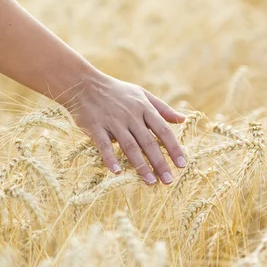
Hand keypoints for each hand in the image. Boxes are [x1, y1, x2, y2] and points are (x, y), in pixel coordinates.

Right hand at [67, 73, 186, 184]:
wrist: (84, 84)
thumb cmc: (116, 91)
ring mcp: (113, 121)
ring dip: (140, 165)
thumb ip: (162, 108)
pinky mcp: (95, 127)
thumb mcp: (142, 94)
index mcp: (144, 107)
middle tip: (168, 181)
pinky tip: (117, 171)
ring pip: (129, 146)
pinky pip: (104, 145)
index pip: (163, 130)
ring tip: (150, 182)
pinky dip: (110, 158)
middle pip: (148, 142)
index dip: (174, 148)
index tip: (183, 165)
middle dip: (160, 162)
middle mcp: (130, 115)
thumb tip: (183, 119)